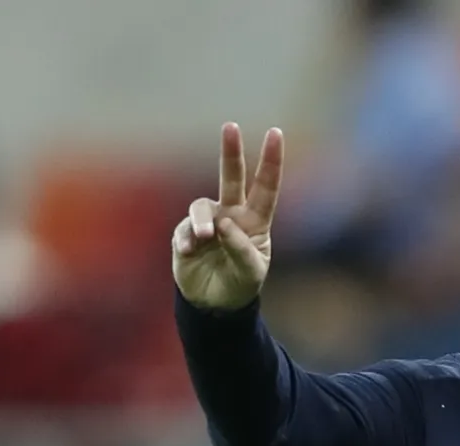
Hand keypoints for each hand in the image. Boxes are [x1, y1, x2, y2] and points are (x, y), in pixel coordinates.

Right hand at [173, 123, 283, 309]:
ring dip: (203, 220)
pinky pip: (184, 230)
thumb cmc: (241, 284)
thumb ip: (241, 248)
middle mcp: (231, 215)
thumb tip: (222, 224)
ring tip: (205, 237)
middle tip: (230, 126)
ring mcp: (208, 223)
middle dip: (231, 152)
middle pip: (232, 178)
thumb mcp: (251, 271)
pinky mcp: (186, 235)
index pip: (266, 187)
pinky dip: (186, 240)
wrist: (215, 304)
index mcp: (255, 221)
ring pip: (202, 207)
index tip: (275, 133)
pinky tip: (189, 253)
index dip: (271, 161)